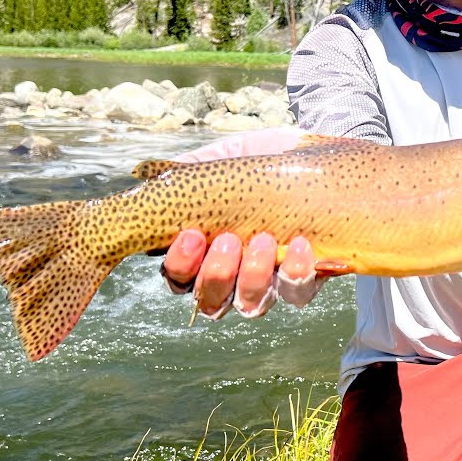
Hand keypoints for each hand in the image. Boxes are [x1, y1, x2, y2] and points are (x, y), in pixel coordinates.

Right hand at [156, 127, 325, 317]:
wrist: (315, 156)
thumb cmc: (263, 160)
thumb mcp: (224, 158)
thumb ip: (188, 170)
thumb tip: (146, 175)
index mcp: (205, 250)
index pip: (180, 276)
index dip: (181, 264)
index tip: (191, 234)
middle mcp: (233, 274)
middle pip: (211, 300)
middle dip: (217, 274)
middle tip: (229, 240)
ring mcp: (269, 280)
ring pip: (251, 304)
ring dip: (254, 276)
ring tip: (265, 240)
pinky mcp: (304, 279)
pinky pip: (296, 293)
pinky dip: (296, 273)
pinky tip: (301, 244)